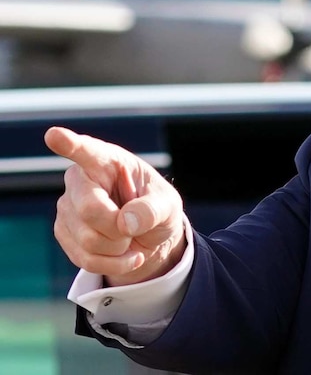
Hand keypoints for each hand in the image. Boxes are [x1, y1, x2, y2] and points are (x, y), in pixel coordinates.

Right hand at [45, 126, 186, 286]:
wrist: (148, 236)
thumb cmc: (157, 209)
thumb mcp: (168, 205)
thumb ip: (153, 209)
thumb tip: (125, 223)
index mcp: (107, 161)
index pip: (86, 151)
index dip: (69, 144)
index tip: (54, 135)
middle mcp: (80, 180)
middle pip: (90, 210)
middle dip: (120, 228)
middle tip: (135, 228)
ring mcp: (67, 207)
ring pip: (88, 240)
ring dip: (119, 249)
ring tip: (130, 238)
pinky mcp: (64, 232)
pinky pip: (85, 259)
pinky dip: (113, 264)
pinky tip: (124, 254)